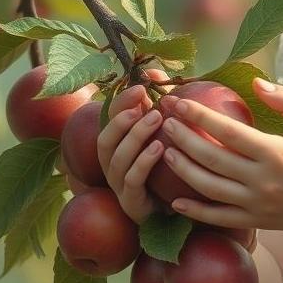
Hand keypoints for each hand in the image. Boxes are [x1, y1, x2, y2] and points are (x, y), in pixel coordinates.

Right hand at [95, 82, 166, 224]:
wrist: (177, 209)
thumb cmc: (168, 167)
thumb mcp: (164, 132)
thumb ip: (157, 105)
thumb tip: (155, 73)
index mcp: (117, 147)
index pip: (108, 121)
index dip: (120, 103)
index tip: (141, 88)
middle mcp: (111, 165)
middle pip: (105, 140)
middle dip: (121, 120)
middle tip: (144, 103)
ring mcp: (119, 185)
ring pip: (117, 159)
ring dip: (136, 137)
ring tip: (156, 119)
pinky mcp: (132, 203)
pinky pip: (132, 181)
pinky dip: (144, 162)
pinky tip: (161, 148)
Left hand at [159, 78, 282, 233]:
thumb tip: (256, 84)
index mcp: (277, 153)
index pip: (228, 131)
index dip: (199, 116)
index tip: (178, 102)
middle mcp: (263, 181)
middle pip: (211, 158)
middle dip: (182, 138)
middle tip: (163, 121)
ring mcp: (258, 205)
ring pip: (209, 189)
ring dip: (183, 169)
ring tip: (164, 150)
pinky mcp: (259, 222)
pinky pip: (220, 218)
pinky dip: (195, 211)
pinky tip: (176, 199)